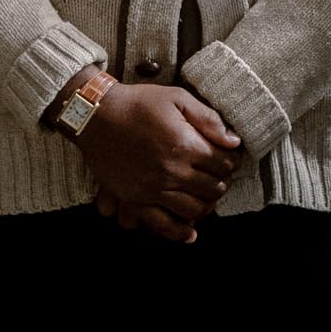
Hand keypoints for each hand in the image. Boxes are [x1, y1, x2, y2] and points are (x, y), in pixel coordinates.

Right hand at [78, 81, 241, 241]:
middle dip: (221, 182)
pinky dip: (180, 232)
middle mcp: (171, 172)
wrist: (97, 116)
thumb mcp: (177, 99)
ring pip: (194, 210)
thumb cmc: (138, 104)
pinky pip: (162, 225)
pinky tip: (190, 232)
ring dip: (206, 204)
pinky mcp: (135, 200)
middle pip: (212, 188)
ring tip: (205, 195)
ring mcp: (152, 189)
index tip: (229, 158)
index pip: (223, 163)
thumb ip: (208, 119)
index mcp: (185, 145)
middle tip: (218, 176)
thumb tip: (233, 142)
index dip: (231, 161)